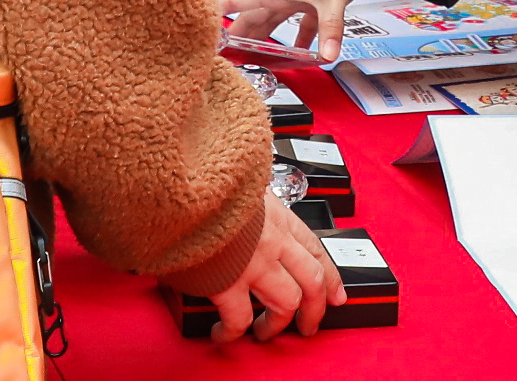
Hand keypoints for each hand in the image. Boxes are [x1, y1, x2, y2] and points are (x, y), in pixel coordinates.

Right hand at [198, 188, 343, 341]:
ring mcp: (253, 264)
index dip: (330, 276)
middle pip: (312, 282)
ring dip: (276, 324)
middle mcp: (273, 241)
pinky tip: (223, 333)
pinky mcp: (226, 283)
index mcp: (277, 216)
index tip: (336, 294)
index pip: (315, 249)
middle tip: (309, 326)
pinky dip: (232, 332)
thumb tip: (250, 209)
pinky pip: (239, 320)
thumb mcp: (242, 186)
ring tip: (264, 333)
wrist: (180, 190)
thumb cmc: (204, 183)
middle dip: (314, 310)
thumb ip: (253, 204)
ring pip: (286, 304)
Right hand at [220, 0, 398, 62]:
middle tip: (224, 54)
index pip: (242, 0)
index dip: (220, 10)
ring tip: (254, 58)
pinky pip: (306, 26)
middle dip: (240, 34)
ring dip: (267, 40)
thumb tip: (326, 57)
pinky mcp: (322, 2)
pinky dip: (302, 40)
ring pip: (278, 22)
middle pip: (256, 17)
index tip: (199, 23)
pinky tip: (303, 55)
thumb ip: (329, 27)